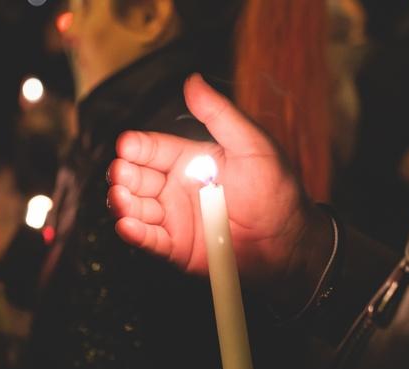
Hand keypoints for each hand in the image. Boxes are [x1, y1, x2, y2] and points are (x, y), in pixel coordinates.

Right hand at [108, 74, 332, 313]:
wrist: (288, 240)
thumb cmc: (276, 190)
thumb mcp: (251, 144)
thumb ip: (219, 113)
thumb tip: (193, 80)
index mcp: (189, 160)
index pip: (152, 149)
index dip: (136, 147)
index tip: (126, 145)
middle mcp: (177, 189)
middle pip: (137, 178)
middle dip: (123, 175)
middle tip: (120, 174)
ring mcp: (174, 219)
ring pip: (136, 209)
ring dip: (123, 203)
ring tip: (121, 198)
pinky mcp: (176, 248)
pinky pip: (149, 240)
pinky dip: (134, 234)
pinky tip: (127, 225)